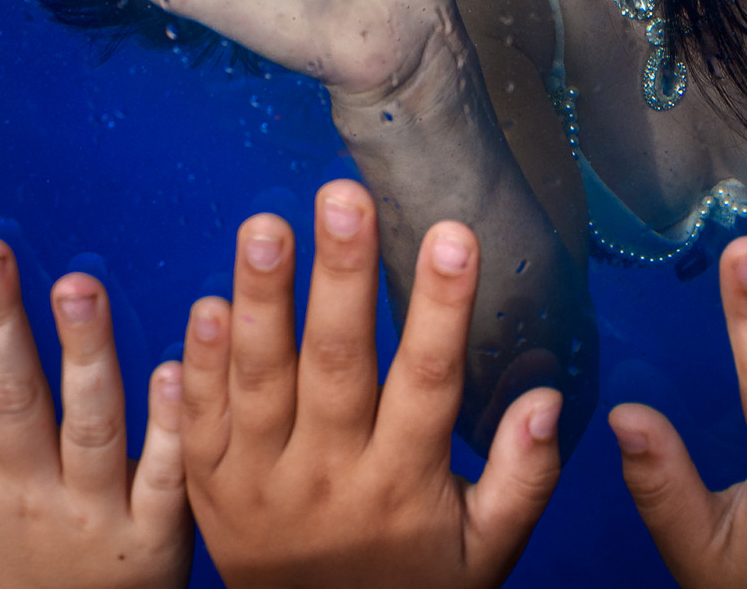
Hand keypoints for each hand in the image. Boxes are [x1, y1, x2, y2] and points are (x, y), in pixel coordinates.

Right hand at [0, 238, 190, 588]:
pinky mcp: (156, 529)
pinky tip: (171, 364)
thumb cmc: (4, 583)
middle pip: (8, 400)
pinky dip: (166, 422)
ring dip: (84, 352)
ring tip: (77, 284)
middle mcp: (27, 495)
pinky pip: (163, 470)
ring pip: (89, 423)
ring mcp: (93, 511)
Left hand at [182, 179, 562, 588]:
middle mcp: (329, 476)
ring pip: (260, 379)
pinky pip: (199, 418)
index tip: (453, 236)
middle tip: (345, 198)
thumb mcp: (485, 552)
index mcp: (403, 484)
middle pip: (336, 364)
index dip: (441, 307)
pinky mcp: (210, 485)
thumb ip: (522, 478)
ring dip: (262, 297)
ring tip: (266, 225)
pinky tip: (209, 300)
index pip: (428, 382)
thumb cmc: (412, 585)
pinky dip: (199, 361)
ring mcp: (260, 480)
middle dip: (342, 276)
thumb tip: (547, 401)